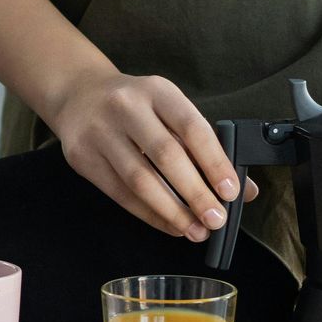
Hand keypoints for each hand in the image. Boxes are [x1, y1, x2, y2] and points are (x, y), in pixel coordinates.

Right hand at [44, 70, 258, 238]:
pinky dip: (149, 214)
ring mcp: (100, 132)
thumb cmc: (136, 106)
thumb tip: (243, 190)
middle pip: (166, 156)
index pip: (192, 128)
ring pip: (140, 180)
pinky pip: (120, 194)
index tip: (231, 192)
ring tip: (195, 230)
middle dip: (195, 193)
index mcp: (157, 90)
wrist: (78, 95)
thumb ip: (205, 146)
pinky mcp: (82, 157)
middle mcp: (126, 107)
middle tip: (216, 219)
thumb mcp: (170, 110)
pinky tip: (169, 225)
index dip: (214, 162)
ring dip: (172, 211)